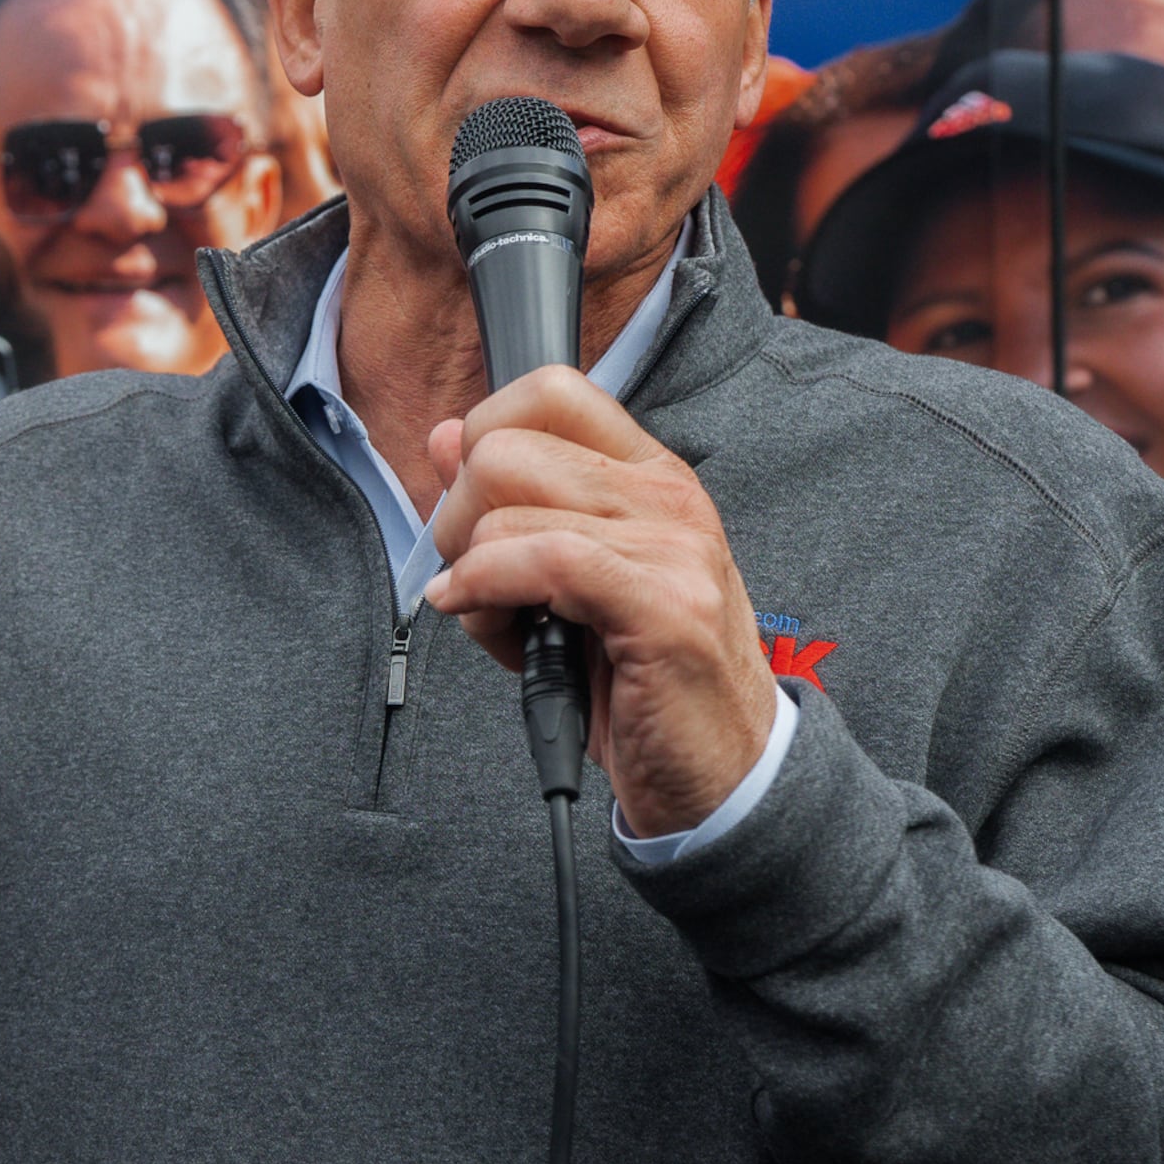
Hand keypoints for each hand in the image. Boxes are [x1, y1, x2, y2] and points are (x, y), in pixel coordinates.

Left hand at [420, 367, 776, 837]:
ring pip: (506, 505)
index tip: (476, 511)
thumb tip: (442, 436)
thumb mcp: (564, 580)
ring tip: (505, 624)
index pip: (551, 390)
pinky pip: (539, 560)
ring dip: (471, 573)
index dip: (483, 440)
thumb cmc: (640, 681)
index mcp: (649, 476)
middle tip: (478, 580)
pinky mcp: (664, 606)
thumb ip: (509, 505)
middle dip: (458, 519)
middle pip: (505, 446)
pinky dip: (485, 592)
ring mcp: (673, 547)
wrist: (721, 773)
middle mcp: (668, 496)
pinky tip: (492, 628)